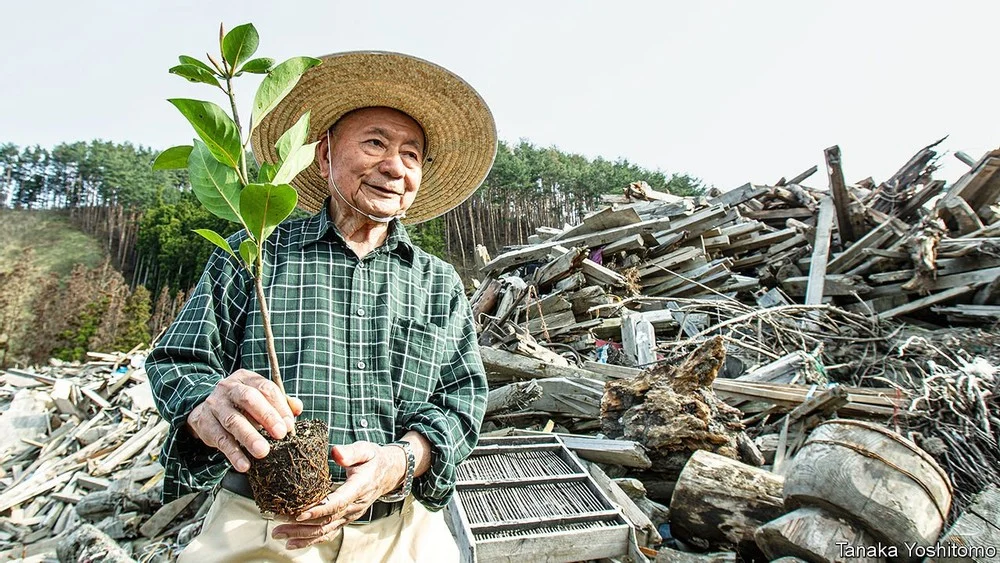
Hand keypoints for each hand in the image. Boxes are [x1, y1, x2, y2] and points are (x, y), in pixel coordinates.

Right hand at [186, 369, 303, 471]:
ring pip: (233, 420)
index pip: (266, 388)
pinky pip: (220, 439)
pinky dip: (233, 453)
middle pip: (249, 398)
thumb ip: (281, 403)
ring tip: (263, 452)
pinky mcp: (204, 423)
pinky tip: (244, 464)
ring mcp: (215, 404)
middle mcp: (229, 388)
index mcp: (247, 379)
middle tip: (280, 434)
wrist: (206, 411)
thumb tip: (298, 408)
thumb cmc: (242, 406)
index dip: (280, 406)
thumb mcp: (261, 399)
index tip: (289, 425)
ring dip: (249, 437)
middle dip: (267, 416)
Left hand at [271, 441, 405, 549]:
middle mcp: (355, 506)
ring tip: (279, 535)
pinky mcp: (346, 519)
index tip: (298, 514)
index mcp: (359, 488)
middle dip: (301, 526)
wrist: (388, 473)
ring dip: (301, 535)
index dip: (318, 510)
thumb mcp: (365, 450)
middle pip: (327, 521)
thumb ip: (351, 452)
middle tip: (278, 526)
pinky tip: (293, 543)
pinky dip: (310, 540)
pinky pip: (328, 533)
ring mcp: (350, 515)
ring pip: (325, 530)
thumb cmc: (373, 459)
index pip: (337, 503)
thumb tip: (335, 452)